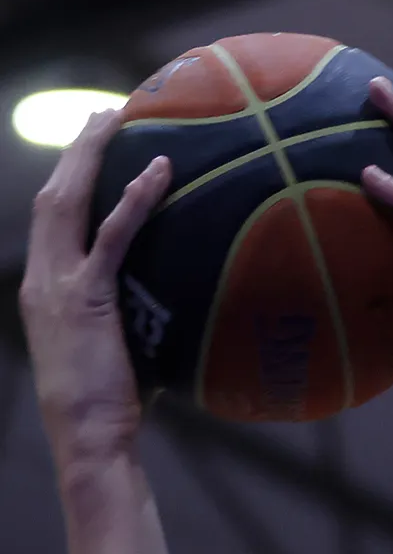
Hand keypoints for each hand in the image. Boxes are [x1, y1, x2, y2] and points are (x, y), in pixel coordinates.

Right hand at [19, 111, 170, 473]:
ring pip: (67, 204)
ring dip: (91, 156)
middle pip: (53, 196)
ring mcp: (59, 287)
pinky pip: (111, 239)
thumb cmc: (115, 406)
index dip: (71, 177)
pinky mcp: (86, 300)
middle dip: (76, 151)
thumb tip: (189, 298)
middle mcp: (42, 278)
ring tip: (118, 118)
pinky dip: (133, 202)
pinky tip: (159, 172)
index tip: (94, 146)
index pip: (53, 218)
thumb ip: (140, 315)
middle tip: (104, 113)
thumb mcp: (123, 348)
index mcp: (46, 287)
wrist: (90, 440)